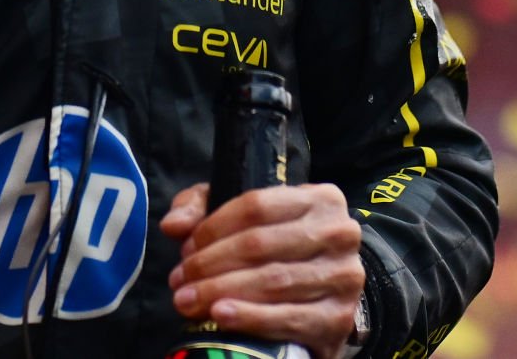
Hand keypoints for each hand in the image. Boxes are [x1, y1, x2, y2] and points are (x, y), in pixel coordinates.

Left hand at [160, 182, 364, 358]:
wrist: (322, 297)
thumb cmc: (276, 248)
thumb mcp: (239, 216)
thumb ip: (200, 208)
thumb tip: (173, 226)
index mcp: (319, 199)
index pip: (256, 207)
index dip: (213, 228)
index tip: (185, 249)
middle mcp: (339, 233)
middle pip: (260, 245)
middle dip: (210, 264)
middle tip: (179, 281)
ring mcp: (344, 277)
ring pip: (272, 281)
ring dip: (221, 291)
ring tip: (188, 301)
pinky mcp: (339, 318)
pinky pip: (289, 317)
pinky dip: (250, 317)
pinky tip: (220, 315)